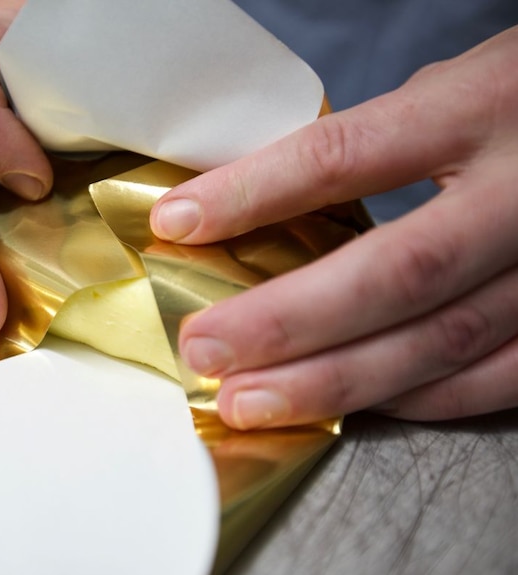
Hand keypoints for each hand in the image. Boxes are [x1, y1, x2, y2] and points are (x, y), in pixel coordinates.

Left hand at [151, 26, 517, 427]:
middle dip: (286, 322)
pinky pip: (496, 378)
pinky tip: (352, 405)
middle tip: (205, 350)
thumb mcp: (453, 89)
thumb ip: (373, 142)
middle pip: (396, 273)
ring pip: (441, 340)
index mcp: (483, 107)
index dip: (253, 193)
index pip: (346, 154)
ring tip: (251, 400)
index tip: (177, 223)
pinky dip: (417, 398)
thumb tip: (259, 204)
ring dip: (334, 383)